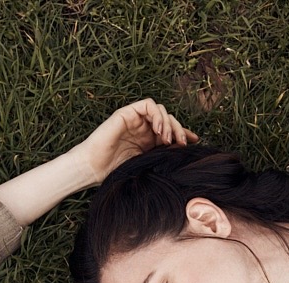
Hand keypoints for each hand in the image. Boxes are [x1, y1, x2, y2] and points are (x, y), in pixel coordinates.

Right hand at [71, 98, 197, 186]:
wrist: (93, 169)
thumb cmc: (115, 171)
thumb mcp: (146, 165)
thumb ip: (162, 157)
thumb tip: (183, 154)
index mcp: (148, 141)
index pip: (171, 131)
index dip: (184, 134)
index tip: (194, 143)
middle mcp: (143, 128)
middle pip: (169, 119)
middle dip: (179, 130)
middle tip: (182, 144)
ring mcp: (135, 120)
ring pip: (161, 111)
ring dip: (169, 123)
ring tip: (169, 140)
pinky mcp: (126, 113)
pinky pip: (148, 105)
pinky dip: (158, 115)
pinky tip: (160, 131)